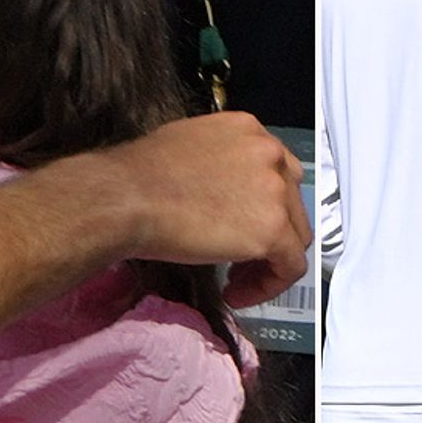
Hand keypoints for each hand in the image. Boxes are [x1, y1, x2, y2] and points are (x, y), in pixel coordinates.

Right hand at [95, 111, 309, 307]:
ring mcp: (275, 190)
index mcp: (249, 130)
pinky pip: (290, 267)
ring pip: (295, 237)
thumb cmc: (139, 177)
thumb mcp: (187, 148)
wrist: (126, 197)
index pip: (277, 173)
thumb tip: (222, 193)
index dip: (263, 207)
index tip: (242, 227)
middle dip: (269, 235)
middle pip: (292, 204)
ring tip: (236, 280)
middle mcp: (269, 153)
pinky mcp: (271, 229)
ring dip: (268, 262)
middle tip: (240, 259)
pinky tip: (237, 292)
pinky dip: (269, 286)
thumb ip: (219, 165)